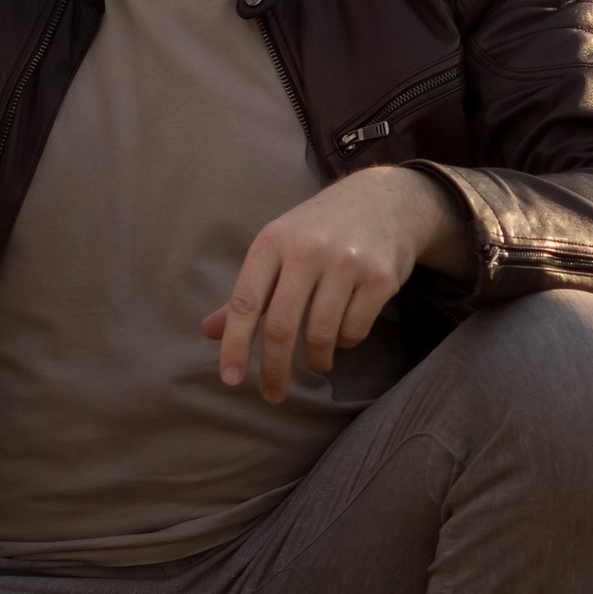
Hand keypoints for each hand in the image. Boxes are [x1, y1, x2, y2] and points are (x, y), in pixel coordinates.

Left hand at [202, 167, 468, 400]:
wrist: (384, 198)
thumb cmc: (320, 228)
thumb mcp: (278, 246)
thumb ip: (248, 292)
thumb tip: (208, 331)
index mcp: (272, 242)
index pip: (245, 302)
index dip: (235, 345)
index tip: (231, 379)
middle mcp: (307, 250)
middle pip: (281, 327)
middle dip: (275, 370)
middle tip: (273, 394)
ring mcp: (346, 263)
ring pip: (321, 335)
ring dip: (315, 359)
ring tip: (316, 361)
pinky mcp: (380, 277)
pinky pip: (355, 331)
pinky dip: (345, 343)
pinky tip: (343, 333)